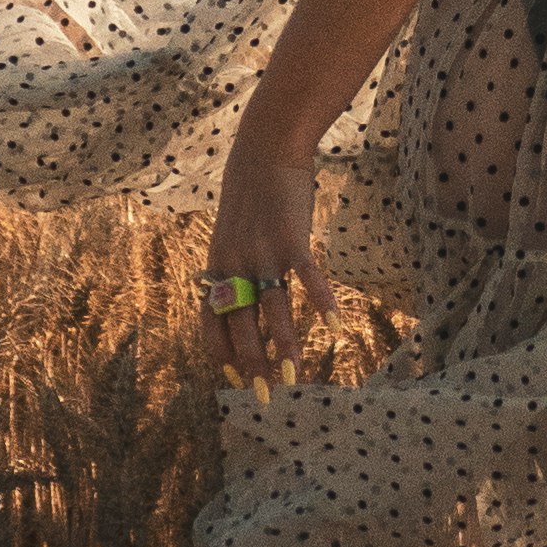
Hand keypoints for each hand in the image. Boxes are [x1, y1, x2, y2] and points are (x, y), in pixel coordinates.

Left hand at [200, 119, 325, 386]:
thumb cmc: (249, 193)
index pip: (211, 321)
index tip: (234, 378)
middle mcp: (235, 265)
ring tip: (293, 378)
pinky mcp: (292, 240)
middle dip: (252, 364)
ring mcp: (263, 253)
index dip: (221, 352)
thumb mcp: (230, 233)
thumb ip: (232, 266)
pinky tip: (335, 328)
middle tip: (263, 395)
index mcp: (217, 266)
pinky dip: (322, 303)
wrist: (264, 150)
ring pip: (273, 311)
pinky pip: (308, 279)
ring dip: (284, 347)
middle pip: (241, 325)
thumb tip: (240, 295)